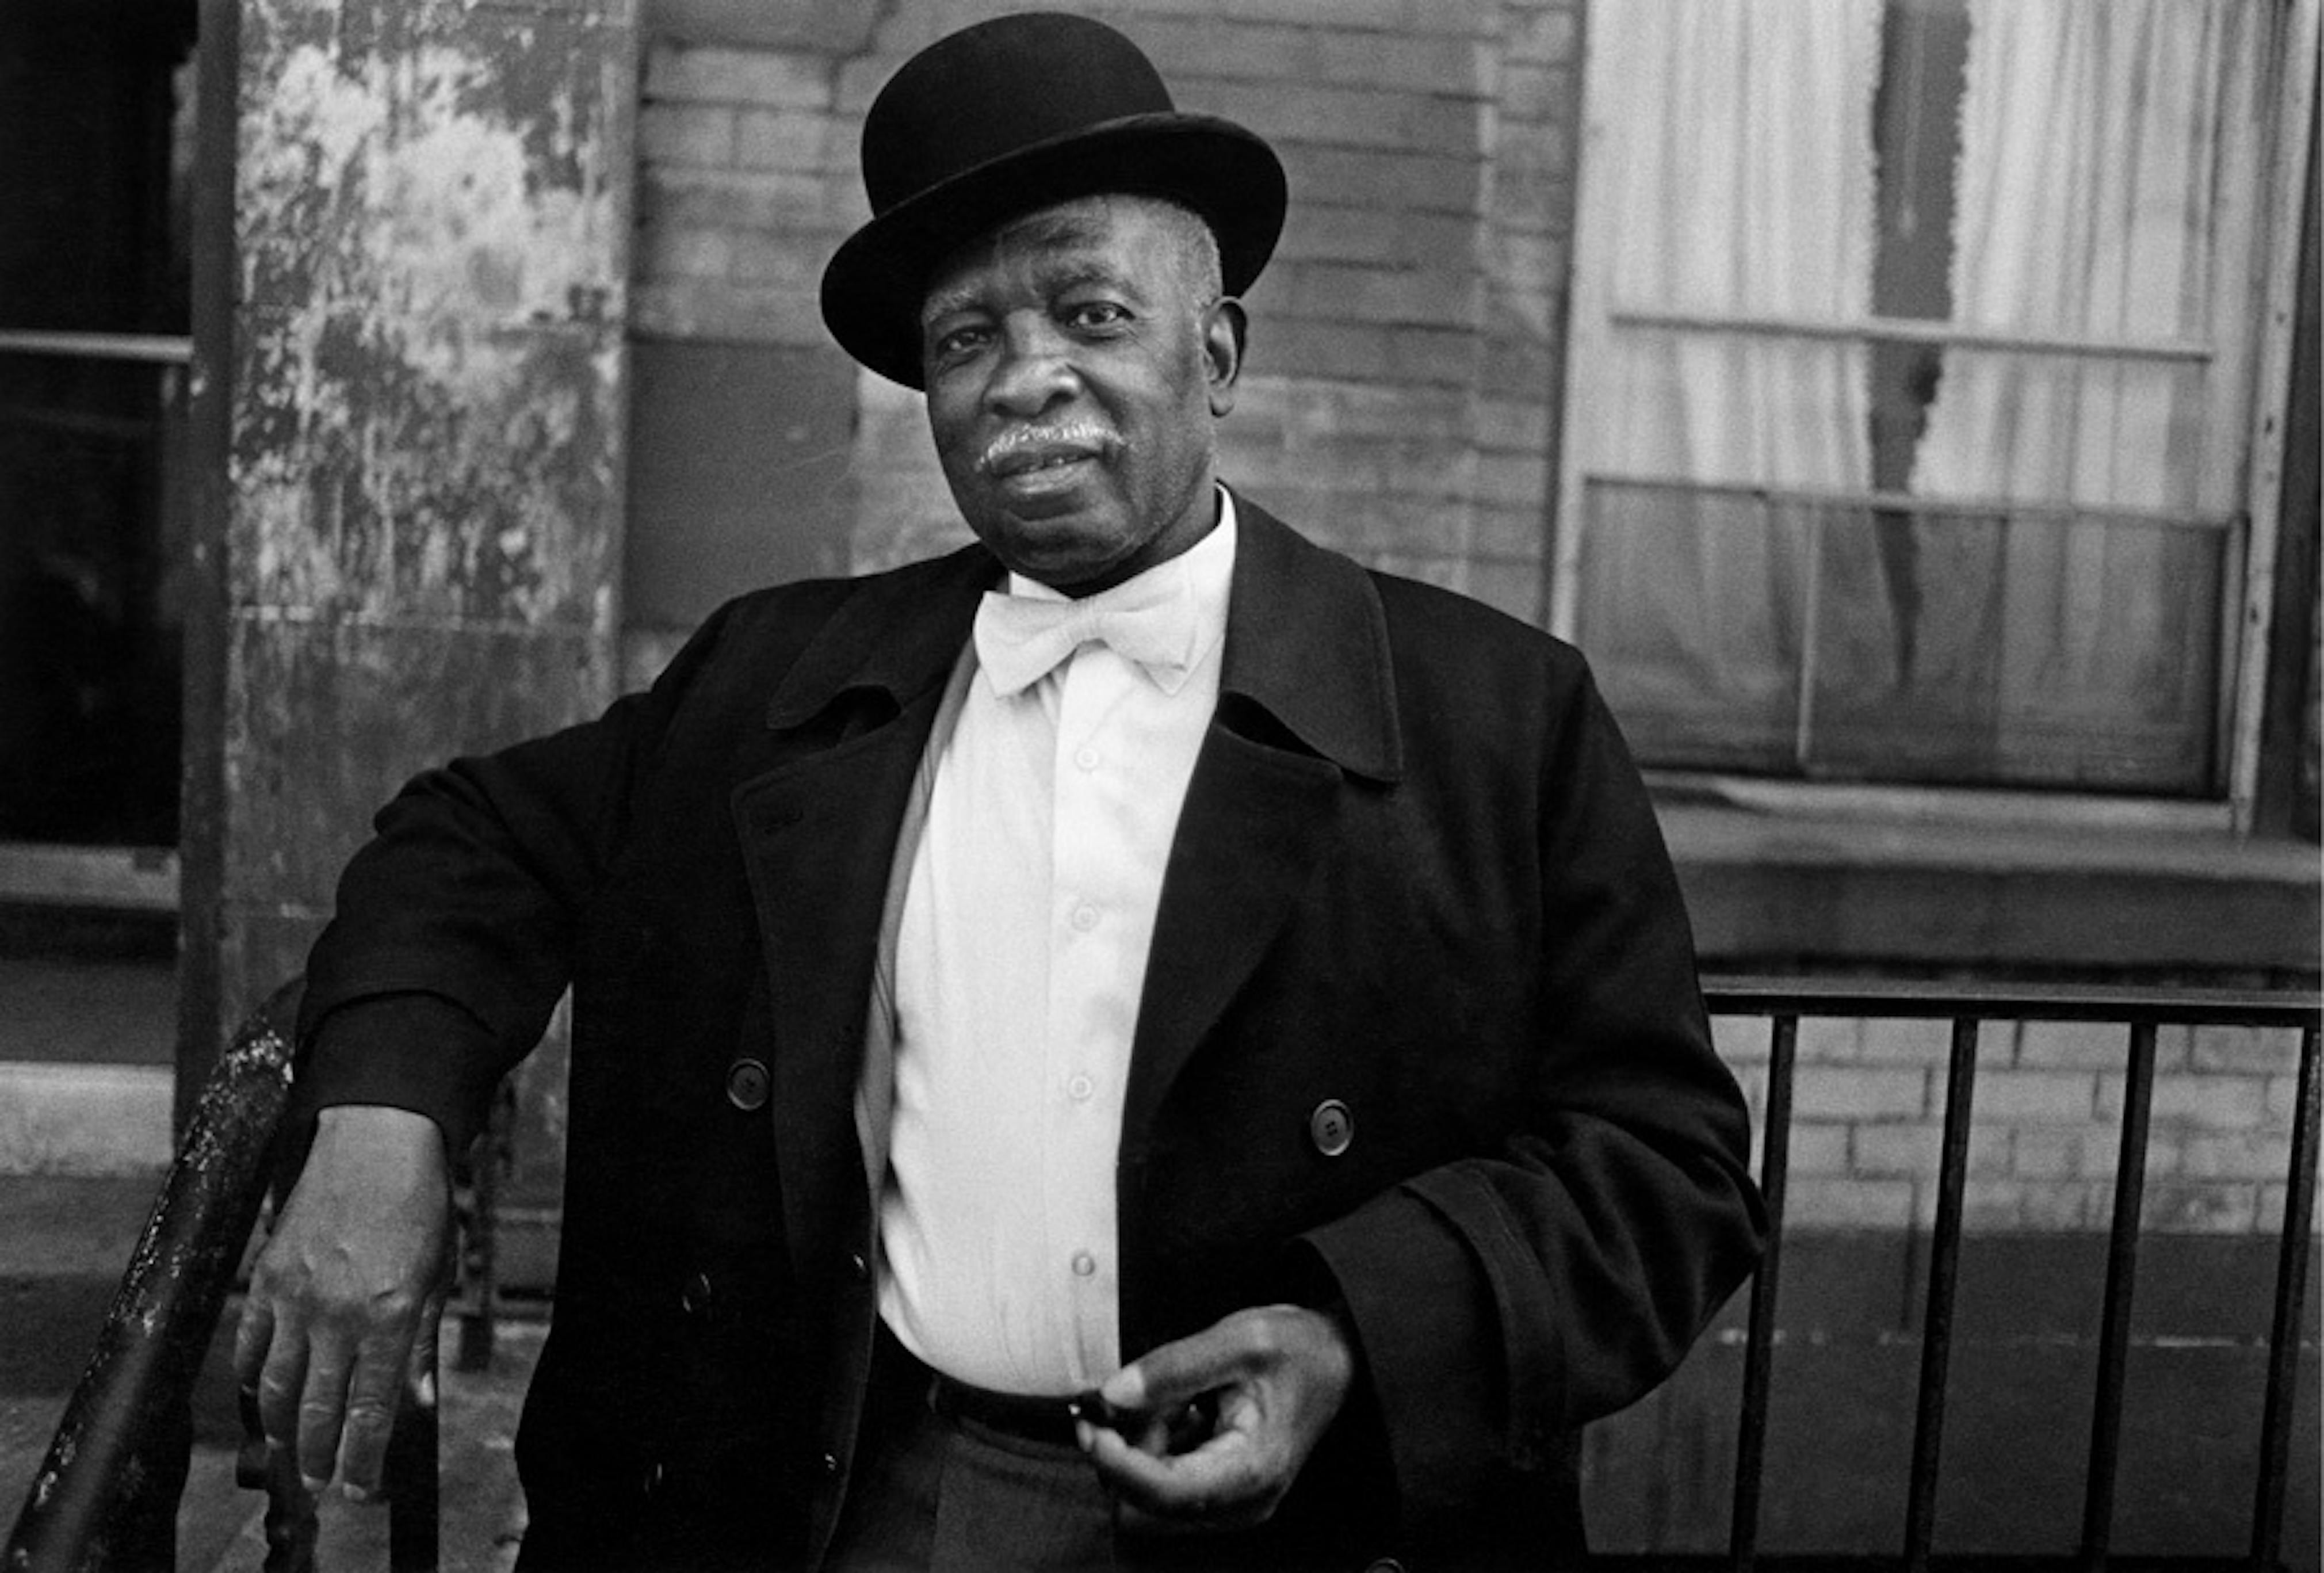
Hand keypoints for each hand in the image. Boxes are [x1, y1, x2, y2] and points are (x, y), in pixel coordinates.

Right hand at [232, 1105, 451, 1498]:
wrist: (377, 1140)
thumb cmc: (417, 1205)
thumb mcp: (438, 1277)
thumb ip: (420, 1345)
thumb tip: (414, 1404)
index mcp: (389, 1316)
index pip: (369, 1411)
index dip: (361, 1460)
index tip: (361, 1488)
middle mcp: (338, 1313)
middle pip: (318, 1411)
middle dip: (319, 1457)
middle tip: (323, 1482)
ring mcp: (295, 1297)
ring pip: (277, 1388)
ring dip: (284, 1429)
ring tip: (294, 1449)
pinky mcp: (265, 1278)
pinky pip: (250, 1346)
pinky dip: (254, 1380)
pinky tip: (265, 1396)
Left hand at [1079, 1303, 1353, 1532]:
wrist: (1334, 1360)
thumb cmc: (1297, 1349)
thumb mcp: (1240, 1338)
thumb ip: (1173, 1366)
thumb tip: (1111, 1394)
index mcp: (1252, 1472)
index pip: (1164, 1492)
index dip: (1115, 1461)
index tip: (1089, 1418)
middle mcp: (1242, 1504)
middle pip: (1146, 1504)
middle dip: (1128, 1450)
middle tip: (1138, 1393)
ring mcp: (1230, 1506)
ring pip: (1147, 1496)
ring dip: (1141, 1445)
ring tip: (1177, 1396)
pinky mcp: (1218, 1496)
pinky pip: (1161, 1484)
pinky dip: (1154, 1445)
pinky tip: (1182, 1410)